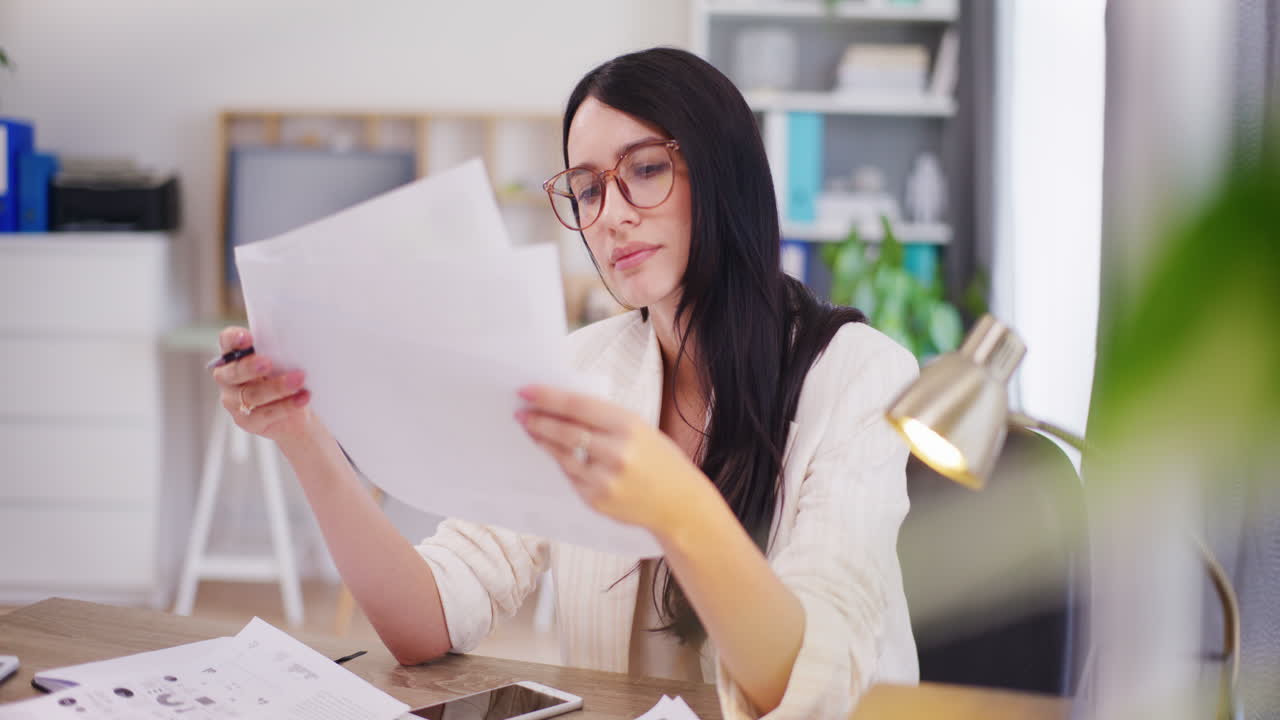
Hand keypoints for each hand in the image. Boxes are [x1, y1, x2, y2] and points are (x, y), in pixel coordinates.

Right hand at [210, 326, 313, 443]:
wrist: (294, 415)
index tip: (247, 337)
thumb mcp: (282, 362)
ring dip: (277, 387)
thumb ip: (279, 352)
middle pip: (233, 372)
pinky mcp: (247, 421)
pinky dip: (287, 405)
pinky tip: (303, 398)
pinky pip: (266, 413)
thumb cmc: (285, 377)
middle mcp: (228, 378)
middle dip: (250, 367)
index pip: (227, 341)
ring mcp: (234, 402)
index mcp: (234, 356)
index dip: (234, 338)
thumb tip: (292, 346)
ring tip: (299, 379)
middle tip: (268, 363)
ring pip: (252, 395)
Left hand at [516, 385, 711, 536]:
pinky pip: (570, 476)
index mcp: (629, 426)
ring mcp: (605, 479)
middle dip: (539, 420)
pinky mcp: (596, 500)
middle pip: (565, 431)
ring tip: (531, 429)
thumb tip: (560, 407)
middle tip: (521, 412)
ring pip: (562, 455)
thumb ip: (604, 420)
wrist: (679, 504)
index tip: (526, 391)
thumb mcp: (640, 429)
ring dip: (543, 441)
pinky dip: (561, 463)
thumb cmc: (659, 460)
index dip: (548, 397)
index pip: (578, 407)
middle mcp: (616, 453)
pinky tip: (555, 453)